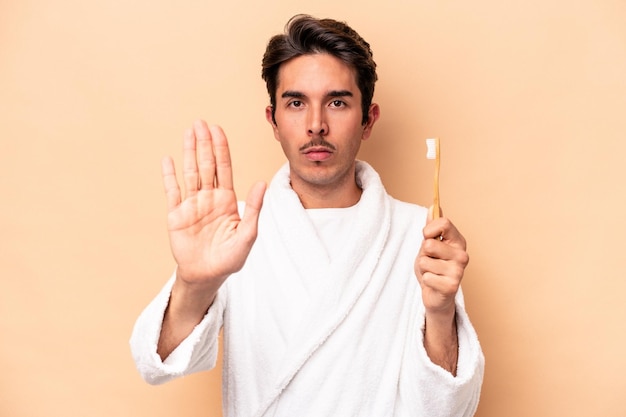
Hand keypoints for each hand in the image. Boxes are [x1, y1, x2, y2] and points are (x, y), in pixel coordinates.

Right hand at [162, 121, 265, 290]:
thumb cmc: (230, 258)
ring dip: (189, 152)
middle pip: (206, 165)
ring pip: (190, 173)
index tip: (217, 129)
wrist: (207, 275)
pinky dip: (169, 175)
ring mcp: (192, 205)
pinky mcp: (176, 215)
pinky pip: (172, 191)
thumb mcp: (247, 234)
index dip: (221, 148)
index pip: (224, 168)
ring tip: (188, 132)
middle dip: (204, 143)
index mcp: (227, 200)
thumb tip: (261, 183)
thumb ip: (254, 209)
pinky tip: (168, 159)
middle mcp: (209, 198)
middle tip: (201, 122)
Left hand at [415, 207, 467, 373]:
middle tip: (430, 262)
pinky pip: (426, 276)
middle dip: (423, 254)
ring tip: (431, 273)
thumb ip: (432, 227)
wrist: (435, 295)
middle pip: (430, 244)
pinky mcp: (452, 286)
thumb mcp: (429, 245)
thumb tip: (433, 206)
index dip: (428, 229)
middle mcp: (462, 255)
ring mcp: (459, 271)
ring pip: (425, 261)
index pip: (444, 223)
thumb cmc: (433, 268)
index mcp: (458, 241)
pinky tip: (433, 284)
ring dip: (423, 268)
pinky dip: (425, 281)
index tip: (426, 236)